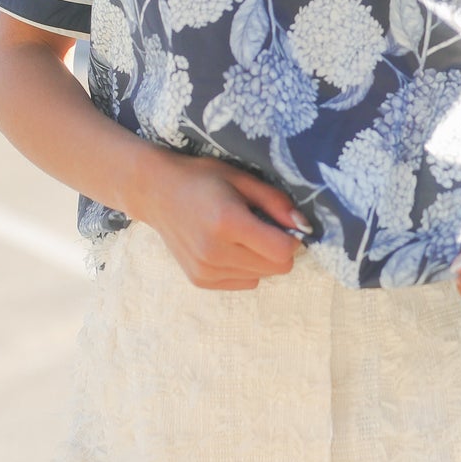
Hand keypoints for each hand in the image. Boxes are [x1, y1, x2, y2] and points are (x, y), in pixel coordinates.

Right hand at [136, 150, 310, 289]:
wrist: (156, 193)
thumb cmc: (202, 179)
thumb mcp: (242, 179)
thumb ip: (276, 202)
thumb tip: (304, 227)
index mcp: (227, 222)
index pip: (282, 251)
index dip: (290, 238)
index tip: (280, 223)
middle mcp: (214, 251)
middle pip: (276, 268)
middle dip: (277, 248)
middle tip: (259, 225)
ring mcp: (205, 270)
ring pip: (261, 277)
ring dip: (260, 258)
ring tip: (239, 234)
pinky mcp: (200, 280)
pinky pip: (244, 282)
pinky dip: (245, 267)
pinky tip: (227, 246)